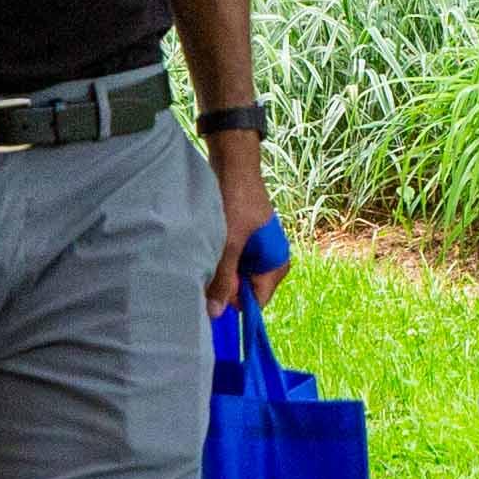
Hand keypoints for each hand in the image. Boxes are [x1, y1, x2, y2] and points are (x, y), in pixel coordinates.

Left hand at [203, 133, 278, 308]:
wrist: (233, 164)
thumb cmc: (237, 201)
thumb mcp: (229, 243)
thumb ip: (222, 279)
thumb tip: (215, 314)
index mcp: (276, 264)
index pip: (257, 301)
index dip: (234, 303)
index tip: (212, 298)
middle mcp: (269, 261)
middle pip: (244, 291)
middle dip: (224, 288)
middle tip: (203, 276)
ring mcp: (255, 251)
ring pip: (234, 276)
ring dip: (218, 273)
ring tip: (202, 261)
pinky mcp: (242, 242)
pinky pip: (229, 262)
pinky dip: (217, 261)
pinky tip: (204, 252)